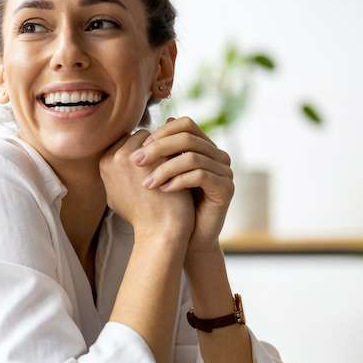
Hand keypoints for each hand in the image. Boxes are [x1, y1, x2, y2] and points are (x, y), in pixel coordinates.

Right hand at [99, 130, 194, 239]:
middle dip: (156, 147)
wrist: (160, 231)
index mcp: (105, 163)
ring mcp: (136, 156)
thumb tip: (119, 157)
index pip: (127, 142)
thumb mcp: (118, 194)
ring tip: (177, 164)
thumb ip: (116, 173)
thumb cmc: (142, 216)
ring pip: (157, 138)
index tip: (157, 165)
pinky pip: (171, 143)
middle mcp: (116, 156)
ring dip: (167, 147)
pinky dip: (178, 151)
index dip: (145, 153)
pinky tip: (186, 165)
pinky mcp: (157, 157)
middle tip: (170, 162)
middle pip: (140, 137)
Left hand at [130, 116, 232, 253]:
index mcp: (204, 147)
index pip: (185, 124)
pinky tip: (163, 190)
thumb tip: (140, 131)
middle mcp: (218, 155)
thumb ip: (157, 154)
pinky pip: (201, 176)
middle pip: (188, 137)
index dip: (161, 133)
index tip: (140, 148)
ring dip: (165, 169)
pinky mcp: (226, 189)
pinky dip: (179, 181)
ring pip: (192, 157)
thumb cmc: (172, 206)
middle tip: (136, 161)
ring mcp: (225, 171)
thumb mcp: (162, 175)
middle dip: (158, 148)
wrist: (189, 238)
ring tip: (147, 183)